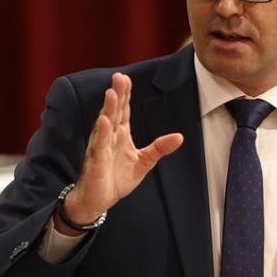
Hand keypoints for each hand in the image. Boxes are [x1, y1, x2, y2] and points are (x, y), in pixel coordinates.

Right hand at [57, 72, 184, 230]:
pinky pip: (99, 145)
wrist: (99, 200)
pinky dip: (101, 132)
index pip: (123, 111)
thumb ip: (159, 148)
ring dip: (108, 108)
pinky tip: (103, 120)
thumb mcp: (144, 162)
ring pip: (104, 124)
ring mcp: (101, 147)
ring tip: (111, 92)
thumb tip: (180, 137)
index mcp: (120, 135)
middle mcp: (109, 137)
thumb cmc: (117, 178)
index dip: (125, 95)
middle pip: (114, 112)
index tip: (126, 78)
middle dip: (117, 94)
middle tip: (119, 77)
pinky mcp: (96, 161)